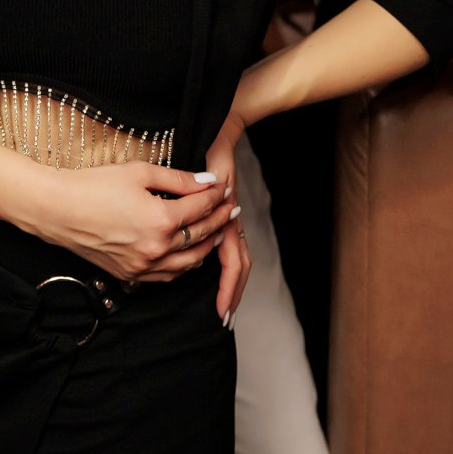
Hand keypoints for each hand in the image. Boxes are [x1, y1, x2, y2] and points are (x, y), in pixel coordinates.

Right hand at [35, 164, 238, 282]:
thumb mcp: (138, 172)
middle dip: (219, 220)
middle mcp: (157, 249)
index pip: (200, 208)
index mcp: (161, 220)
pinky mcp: (130, 274)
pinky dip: (185, 264)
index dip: (216, 196)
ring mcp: (143, 266)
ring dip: (207, 246)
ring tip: (216, 231)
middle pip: (200, 235)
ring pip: (189, 261)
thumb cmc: (93, 186)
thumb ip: (177, 179)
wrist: (57, 210)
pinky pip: (168, 275)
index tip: (225, 189)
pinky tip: (189, 253)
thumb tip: (205, 182)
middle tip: (231, 209)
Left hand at [205, 113, 250, 324]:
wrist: (221, 135)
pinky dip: (227, 267)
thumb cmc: (213, 151)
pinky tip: (221, 279)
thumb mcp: (213, 174)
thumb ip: (216, 195)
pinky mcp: (224, 216)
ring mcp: (230, 220)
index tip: (221, 310)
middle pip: (239, 266)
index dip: (228, 287)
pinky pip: (229, 247)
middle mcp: (231, 223)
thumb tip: (225, 207)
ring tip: (225, 308)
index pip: (234, 261)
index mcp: (227, 218)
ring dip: (232, 285)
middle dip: (232, 294)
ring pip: (237, 259)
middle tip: (224, 318)